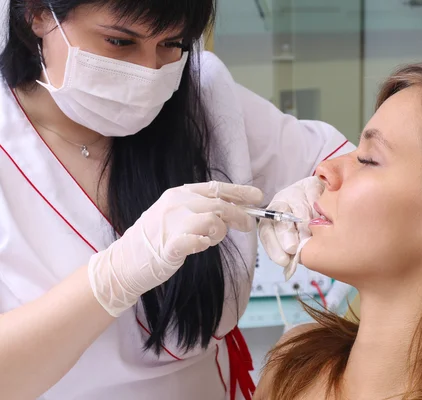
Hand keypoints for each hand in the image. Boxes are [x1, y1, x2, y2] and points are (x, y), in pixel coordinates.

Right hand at [88, 181, 262, 316]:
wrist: (124, 262)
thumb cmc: (155, 240)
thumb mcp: (177, 215)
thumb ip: (201, 209)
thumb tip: (233, 208)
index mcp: (179, 194)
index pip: (216, 188)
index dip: (240, 192)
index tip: (258, 197)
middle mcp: (176, 204)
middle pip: (219, 204)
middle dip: (240, 215)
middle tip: (249, 225)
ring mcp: (171, 224)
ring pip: (213, 221)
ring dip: (219, 233)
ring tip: (211, 240)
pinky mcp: (169, 246)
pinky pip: (197, 241)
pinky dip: (204, 244)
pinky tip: (201, 246)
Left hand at [258, 176, 323, 278]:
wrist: (326, 202)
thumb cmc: (310, 226)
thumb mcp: (299, 240)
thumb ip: (295, 249)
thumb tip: (294, 260)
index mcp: (273, 219)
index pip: (266, 231)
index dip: (273, 246)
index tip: (283, 260)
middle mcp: (281, 203)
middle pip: (279, 216)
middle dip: (286, 234)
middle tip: (293, 248)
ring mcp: (296, 192)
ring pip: (298, 208)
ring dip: (307, 225)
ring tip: (315, 237)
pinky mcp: (312, 184)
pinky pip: (315, 197)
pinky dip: (321, 211)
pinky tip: (327, 220)